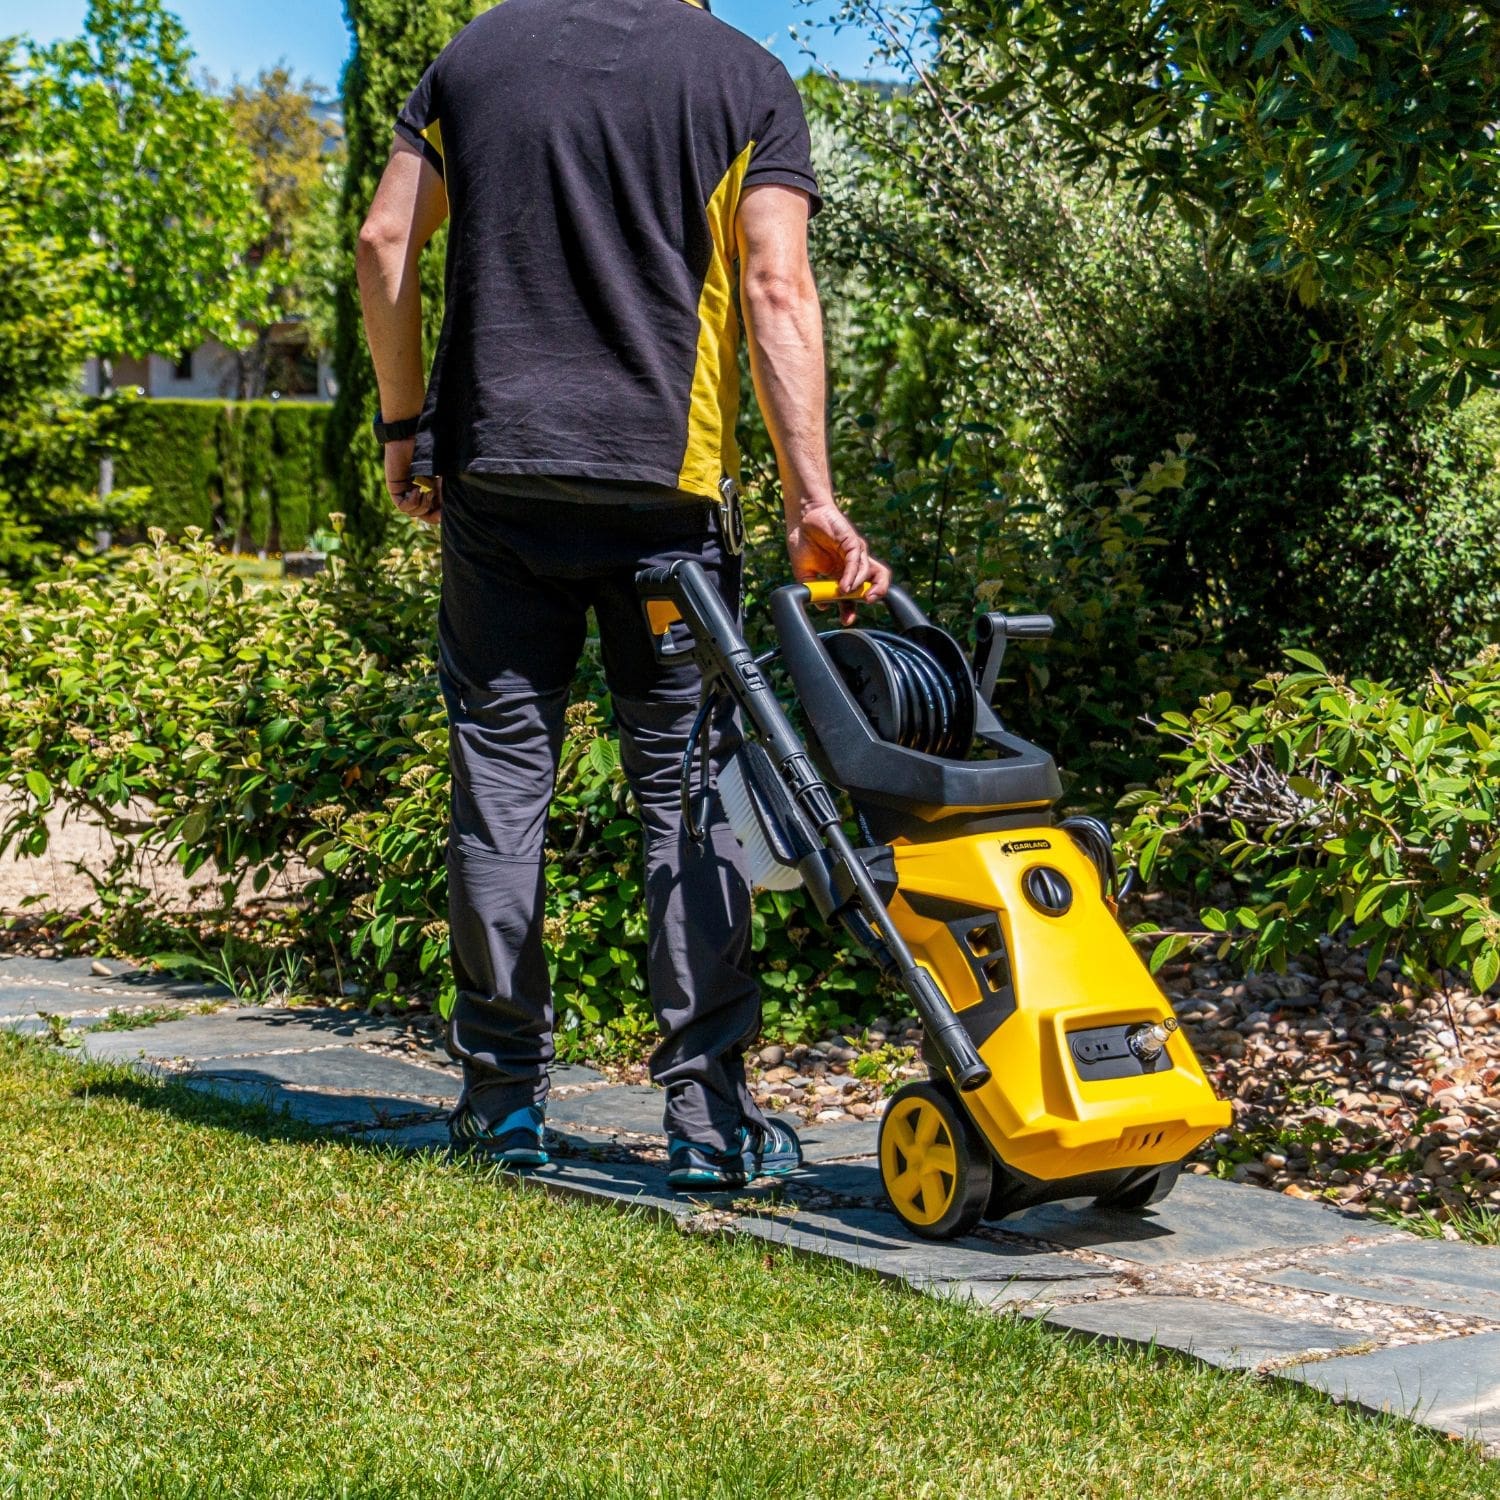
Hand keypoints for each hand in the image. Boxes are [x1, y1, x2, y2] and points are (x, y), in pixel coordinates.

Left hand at [384, 436, 442, 526]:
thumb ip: (445, 495)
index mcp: (431, 490)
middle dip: (431, 513)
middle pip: (423, 516)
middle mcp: (418, 492)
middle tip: (436, 500)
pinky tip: (417, 490)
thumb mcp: (444, 478)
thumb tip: (443, 517)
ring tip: (427, 490)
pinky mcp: (395, 489)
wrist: (414, 436)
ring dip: (423, 505)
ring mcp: (405, 491)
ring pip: (413, 513)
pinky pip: (402, 506)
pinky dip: (412, 502)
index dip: (438, 516)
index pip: (433, 514)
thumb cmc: (432, 452)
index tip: (445, 511)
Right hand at [785, 499, 891, 625]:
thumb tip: (822, 607)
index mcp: (842, 573)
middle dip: (875, 596)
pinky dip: (853, 576)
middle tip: (863, 605)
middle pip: (876, 582)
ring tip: (847, 595)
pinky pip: (858, 562)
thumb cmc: (802, 541)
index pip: (854, 594)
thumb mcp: (805, 573)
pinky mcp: (854, 543)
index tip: (846, 619)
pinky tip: (844, 586)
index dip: (852, 608)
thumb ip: (814, 590)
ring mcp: (856, 554)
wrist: (800, 519)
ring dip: (863, 588)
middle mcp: (853, 565)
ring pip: (874, 573)